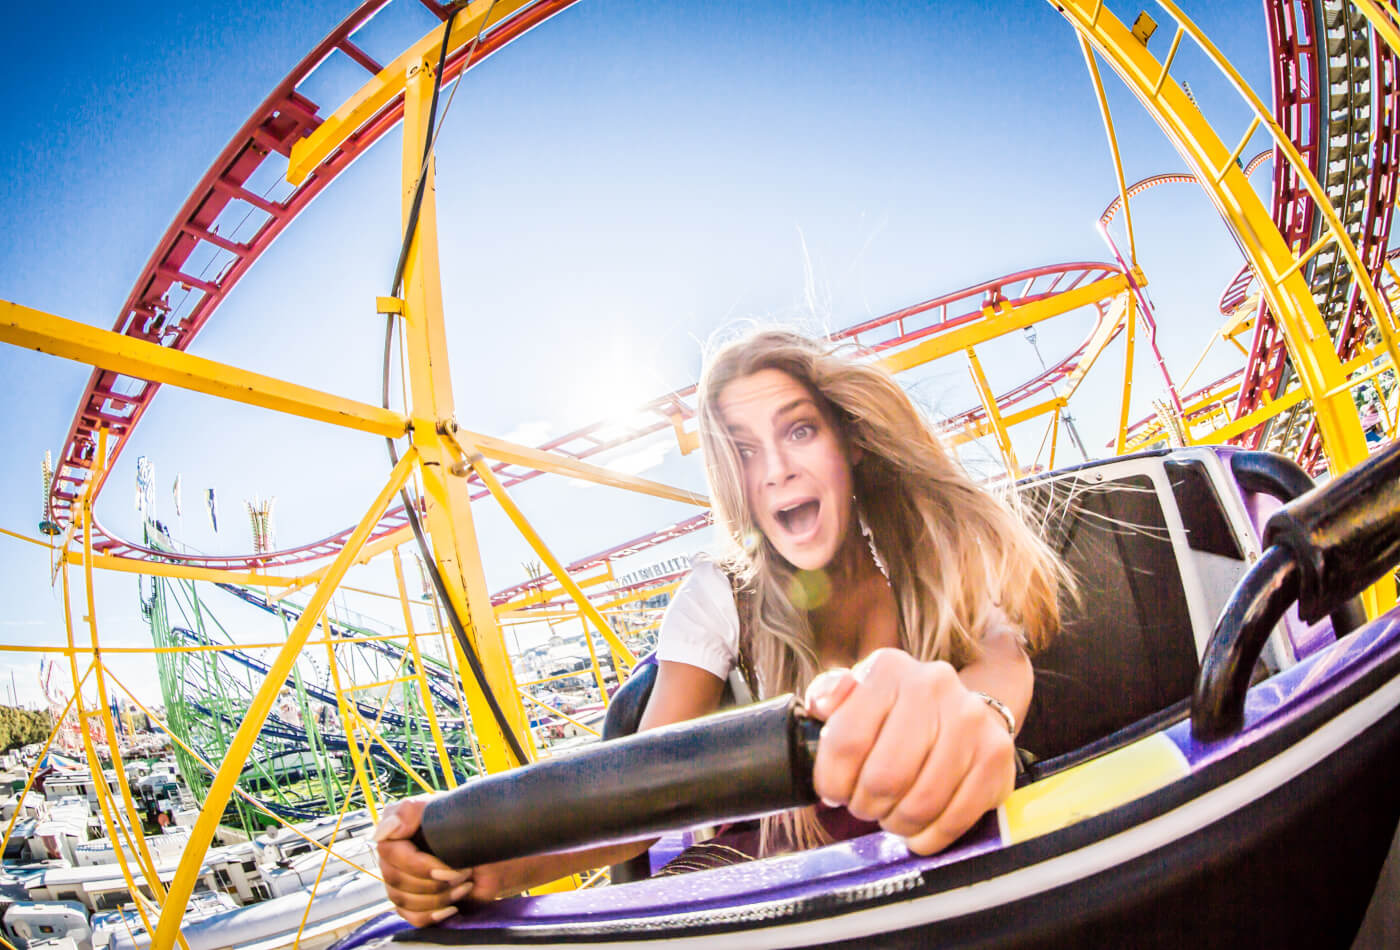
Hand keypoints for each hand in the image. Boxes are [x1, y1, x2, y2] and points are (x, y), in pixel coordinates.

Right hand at [374, 796, 509, 926]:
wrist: (493, 852)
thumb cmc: (470, 824)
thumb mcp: (443, 809)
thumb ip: (410, 811)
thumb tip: (383, 832)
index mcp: (395, 831)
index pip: (391, 855)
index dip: (419, 867)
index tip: (449, 868)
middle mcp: (393, 856)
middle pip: (395, 881)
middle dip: (435, 882)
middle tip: (464, 873)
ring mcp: (401, 882)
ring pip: (403, 901)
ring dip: (439, 898)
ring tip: (464, 885)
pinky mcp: (413, 903)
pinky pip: (413, 918)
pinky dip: (434, 915)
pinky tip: (453, 907)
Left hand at [803, 648, 1016, 855]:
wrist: (959, 711)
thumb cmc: (894, 713)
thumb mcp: (854, 695)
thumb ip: (827, 696)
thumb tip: (824, 705)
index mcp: (889, 669)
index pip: (846, 741)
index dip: (832, 781)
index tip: (833, 793)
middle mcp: (934, 685)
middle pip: (885, 777)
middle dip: (865, 805)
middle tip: (863, 806)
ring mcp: (970, 720)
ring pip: (920, 804)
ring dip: (896, 823)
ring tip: (890, 816)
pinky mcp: (996, 755)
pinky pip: (955, 819)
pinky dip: (929, 837)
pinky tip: (918, 830)